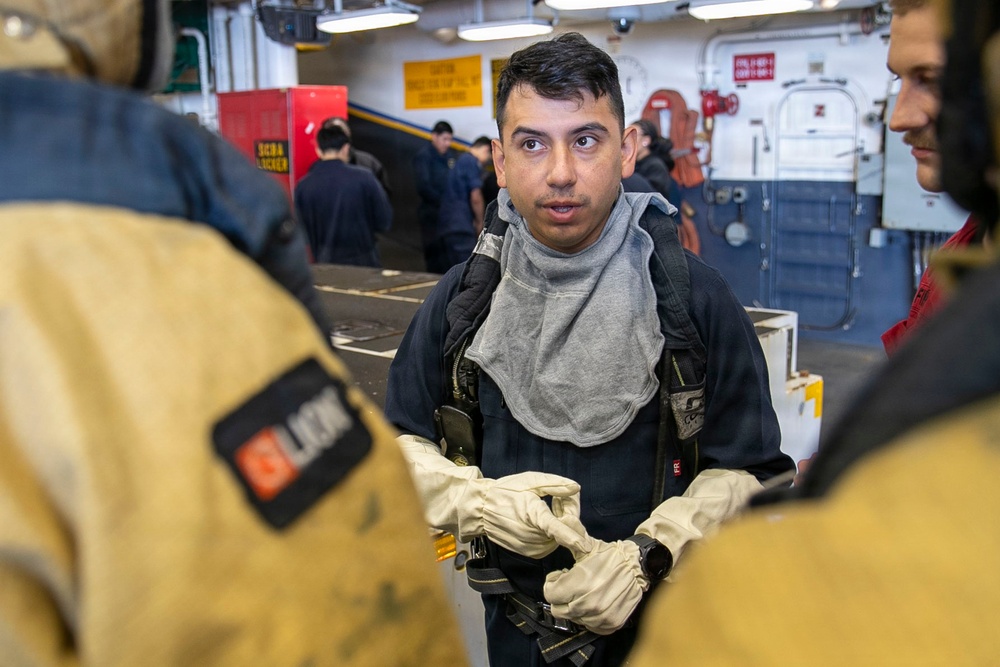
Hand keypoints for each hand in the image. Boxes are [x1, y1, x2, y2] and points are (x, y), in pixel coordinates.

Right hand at [477, 472, 588, 557]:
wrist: (481, 509)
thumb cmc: (505, 492)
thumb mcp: (530, 481)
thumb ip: (555, 485)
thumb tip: (576, 488)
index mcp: (535, 516)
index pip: (557, 529)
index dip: (573, 538)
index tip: (586, 547)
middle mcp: (534, 536)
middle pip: (563, 529)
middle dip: (566, 514)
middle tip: (556, 498)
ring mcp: (531, 547)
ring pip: (557, 537)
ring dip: (558, 524)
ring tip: (542, 508)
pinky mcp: (530, 552)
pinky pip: (549, 543)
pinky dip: (549, 533)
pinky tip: (537, 520)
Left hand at [543, 516, 648, 634]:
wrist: (638, 567)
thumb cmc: (611, 557)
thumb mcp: (589, 545)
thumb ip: (572, 534)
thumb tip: (563, 517)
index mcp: (578, 583)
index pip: (549, 595)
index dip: (552, 584)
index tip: (559, 577)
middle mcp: (587, 603)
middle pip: (558, 610)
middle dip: (561, 597)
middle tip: (570, 586)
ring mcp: (599, 616)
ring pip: (574, 619)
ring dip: (575, 607)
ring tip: (584, 592)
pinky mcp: (610, 624)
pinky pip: (590, 627)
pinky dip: (590, 617)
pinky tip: (594, 602)